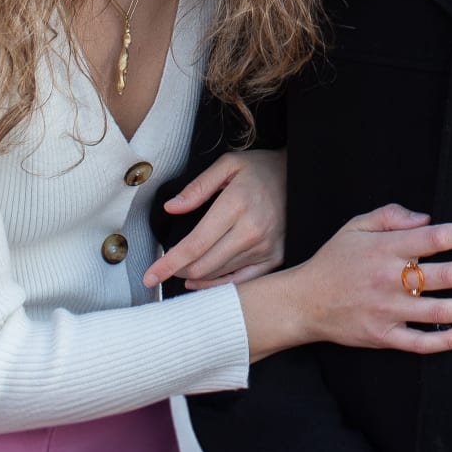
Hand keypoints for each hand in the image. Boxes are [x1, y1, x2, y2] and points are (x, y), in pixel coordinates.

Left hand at [144, 149, 286, 290]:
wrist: (302, 177)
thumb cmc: (261, 169)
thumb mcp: (229, 164)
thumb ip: (197, 187)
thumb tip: (171, 208)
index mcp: (236, 205)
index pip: (194, 245)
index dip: (168, 263)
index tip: (149, 276)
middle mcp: (252, 230)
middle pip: (203, 265)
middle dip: (177, 271)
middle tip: (163, 268)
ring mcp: (266, 247)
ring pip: (219, 275)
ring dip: (195, 277)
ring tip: (181, 271)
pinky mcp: (275, 258)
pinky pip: (242, 283)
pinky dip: (217, 286)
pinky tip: (200, 283)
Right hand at [236, 204, 451, 361]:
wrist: (303, 303)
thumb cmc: (334, 261)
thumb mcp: (356, 225)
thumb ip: (392, 216)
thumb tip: (428, 218)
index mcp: (386, 248)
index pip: (438, 238)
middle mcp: (391, 279)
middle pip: (448, 275)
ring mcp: (389, 311)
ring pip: (442, 311)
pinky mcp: (384, 337)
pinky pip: (422, 342)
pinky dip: (449, 339)